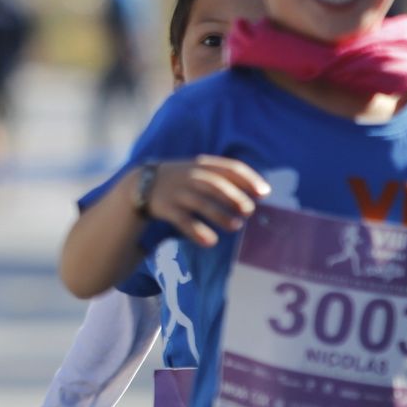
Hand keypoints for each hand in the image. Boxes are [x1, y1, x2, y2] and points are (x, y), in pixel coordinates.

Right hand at [145, 156, 269, 247]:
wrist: (142, 183)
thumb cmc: (182, 179)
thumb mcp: (200, 170)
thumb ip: (226, 178)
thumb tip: (263, 192)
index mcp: (203, 165)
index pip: (230, 168)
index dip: (248, 180)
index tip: (264, 193)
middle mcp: (190, 176)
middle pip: (215, 184)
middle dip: (233, 197)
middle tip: (248, 211)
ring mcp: (177, 192)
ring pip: (200, 202)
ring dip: (219, 214)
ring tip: (235, 227)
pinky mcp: (166, 208)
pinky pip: (182, 220)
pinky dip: (196, 231)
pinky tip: (210, 241)